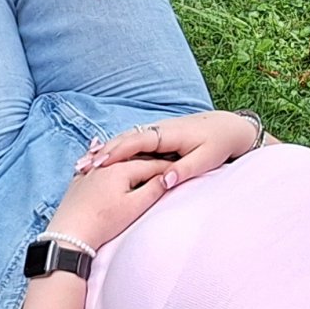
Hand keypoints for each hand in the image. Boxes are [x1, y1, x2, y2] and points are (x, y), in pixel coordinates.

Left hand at [44, 155, 177, 250]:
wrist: (69, 235)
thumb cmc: (103, 222)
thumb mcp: (134, 207)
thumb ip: (153, 189)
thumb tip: (168, 177)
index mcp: (121, 169)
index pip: (151, 164)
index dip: (167, 167)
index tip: (180, 168)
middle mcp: (104, 165)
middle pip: (133, 159)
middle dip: (150, 161)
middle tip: (166, 163)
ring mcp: (89, 173)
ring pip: (114, 161)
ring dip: (128, 159)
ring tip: (140, 155)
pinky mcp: (78, 182)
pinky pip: (96, 165)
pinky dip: (103, 160)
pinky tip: (100, 152)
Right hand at [77, 111, 262, 191]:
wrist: (229, 127)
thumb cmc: (218, 144)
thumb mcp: (205, 159)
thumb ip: (185, 170)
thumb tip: (165, 181)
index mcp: (168, 134)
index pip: (135, 142)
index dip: (115, 153)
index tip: (97, 164)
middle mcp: (158, 129)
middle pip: (123, 139)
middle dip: (102, 152)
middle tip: (80, 167)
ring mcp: (157, 131)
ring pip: (125, 139)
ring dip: (105, 151)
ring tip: (84, 165)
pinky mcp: (158, 136)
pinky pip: (132, 141)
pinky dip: (115, 149)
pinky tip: (103, 159)